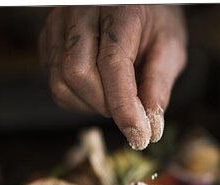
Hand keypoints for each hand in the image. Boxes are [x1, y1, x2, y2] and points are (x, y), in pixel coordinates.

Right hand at [39, 5, 186, 149]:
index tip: (139, 136)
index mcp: (119, 9)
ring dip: (91, 106)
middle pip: (77, 73)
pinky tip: (101, 90)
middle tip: (132, 112)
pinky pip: (56, 84)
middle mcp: (80, 12)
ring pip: (61, 83)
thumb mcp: (170, 49)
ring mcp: (58, 25)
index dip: (124, 106)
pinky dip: (80, 99)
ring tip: (117, 98)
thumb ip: (159, 87)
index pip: (112, 63)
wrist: (137, 3)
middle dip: (107, 106)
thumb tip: (150, 129)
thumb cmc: (155, 23)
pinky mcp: (49, 40)